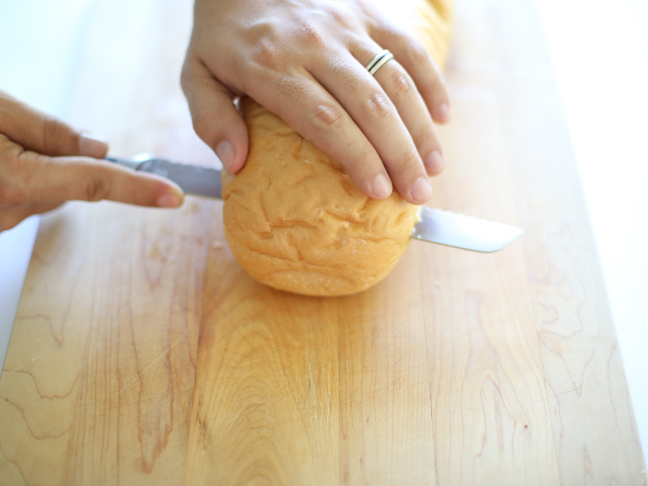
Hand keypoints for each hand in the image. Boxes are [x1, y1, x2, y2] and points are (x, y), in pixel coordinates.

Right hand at [0, 91, 184, 231]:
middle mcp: (8, 210)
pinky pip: (30, 197)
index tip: (173, 195)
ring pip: (53, 191)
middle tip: (21, 130)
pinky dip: (26, 178)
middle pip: (73, 185)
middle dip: (66, 158)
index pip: (94, 182)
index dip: (139, 188)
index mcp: (13, 181)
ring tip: (4, 141)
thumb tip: (100, 149)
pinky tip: (1, 159)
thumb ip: (50, 131)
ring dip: (43, 168)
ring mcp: (0, 220)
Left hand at [182, 0, 449, 204]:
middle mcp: (315, 46)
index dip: (357, 158)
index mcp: (271, 68)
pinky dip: (430, 81)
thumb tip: (236, 165)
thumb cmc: (222, 33)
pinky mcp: (366, 13)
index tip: (378, 191)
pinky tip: (442, 116)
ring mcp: (346, 26)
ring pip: (395, 80)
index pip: (326, 121)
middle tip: (418, 193)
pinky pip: (408, 46)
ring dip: (420, 127)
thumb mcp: (196, 74)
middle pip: (370, 107)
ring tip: (435, 167)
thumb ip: (210, 119)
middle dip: (399, 155)